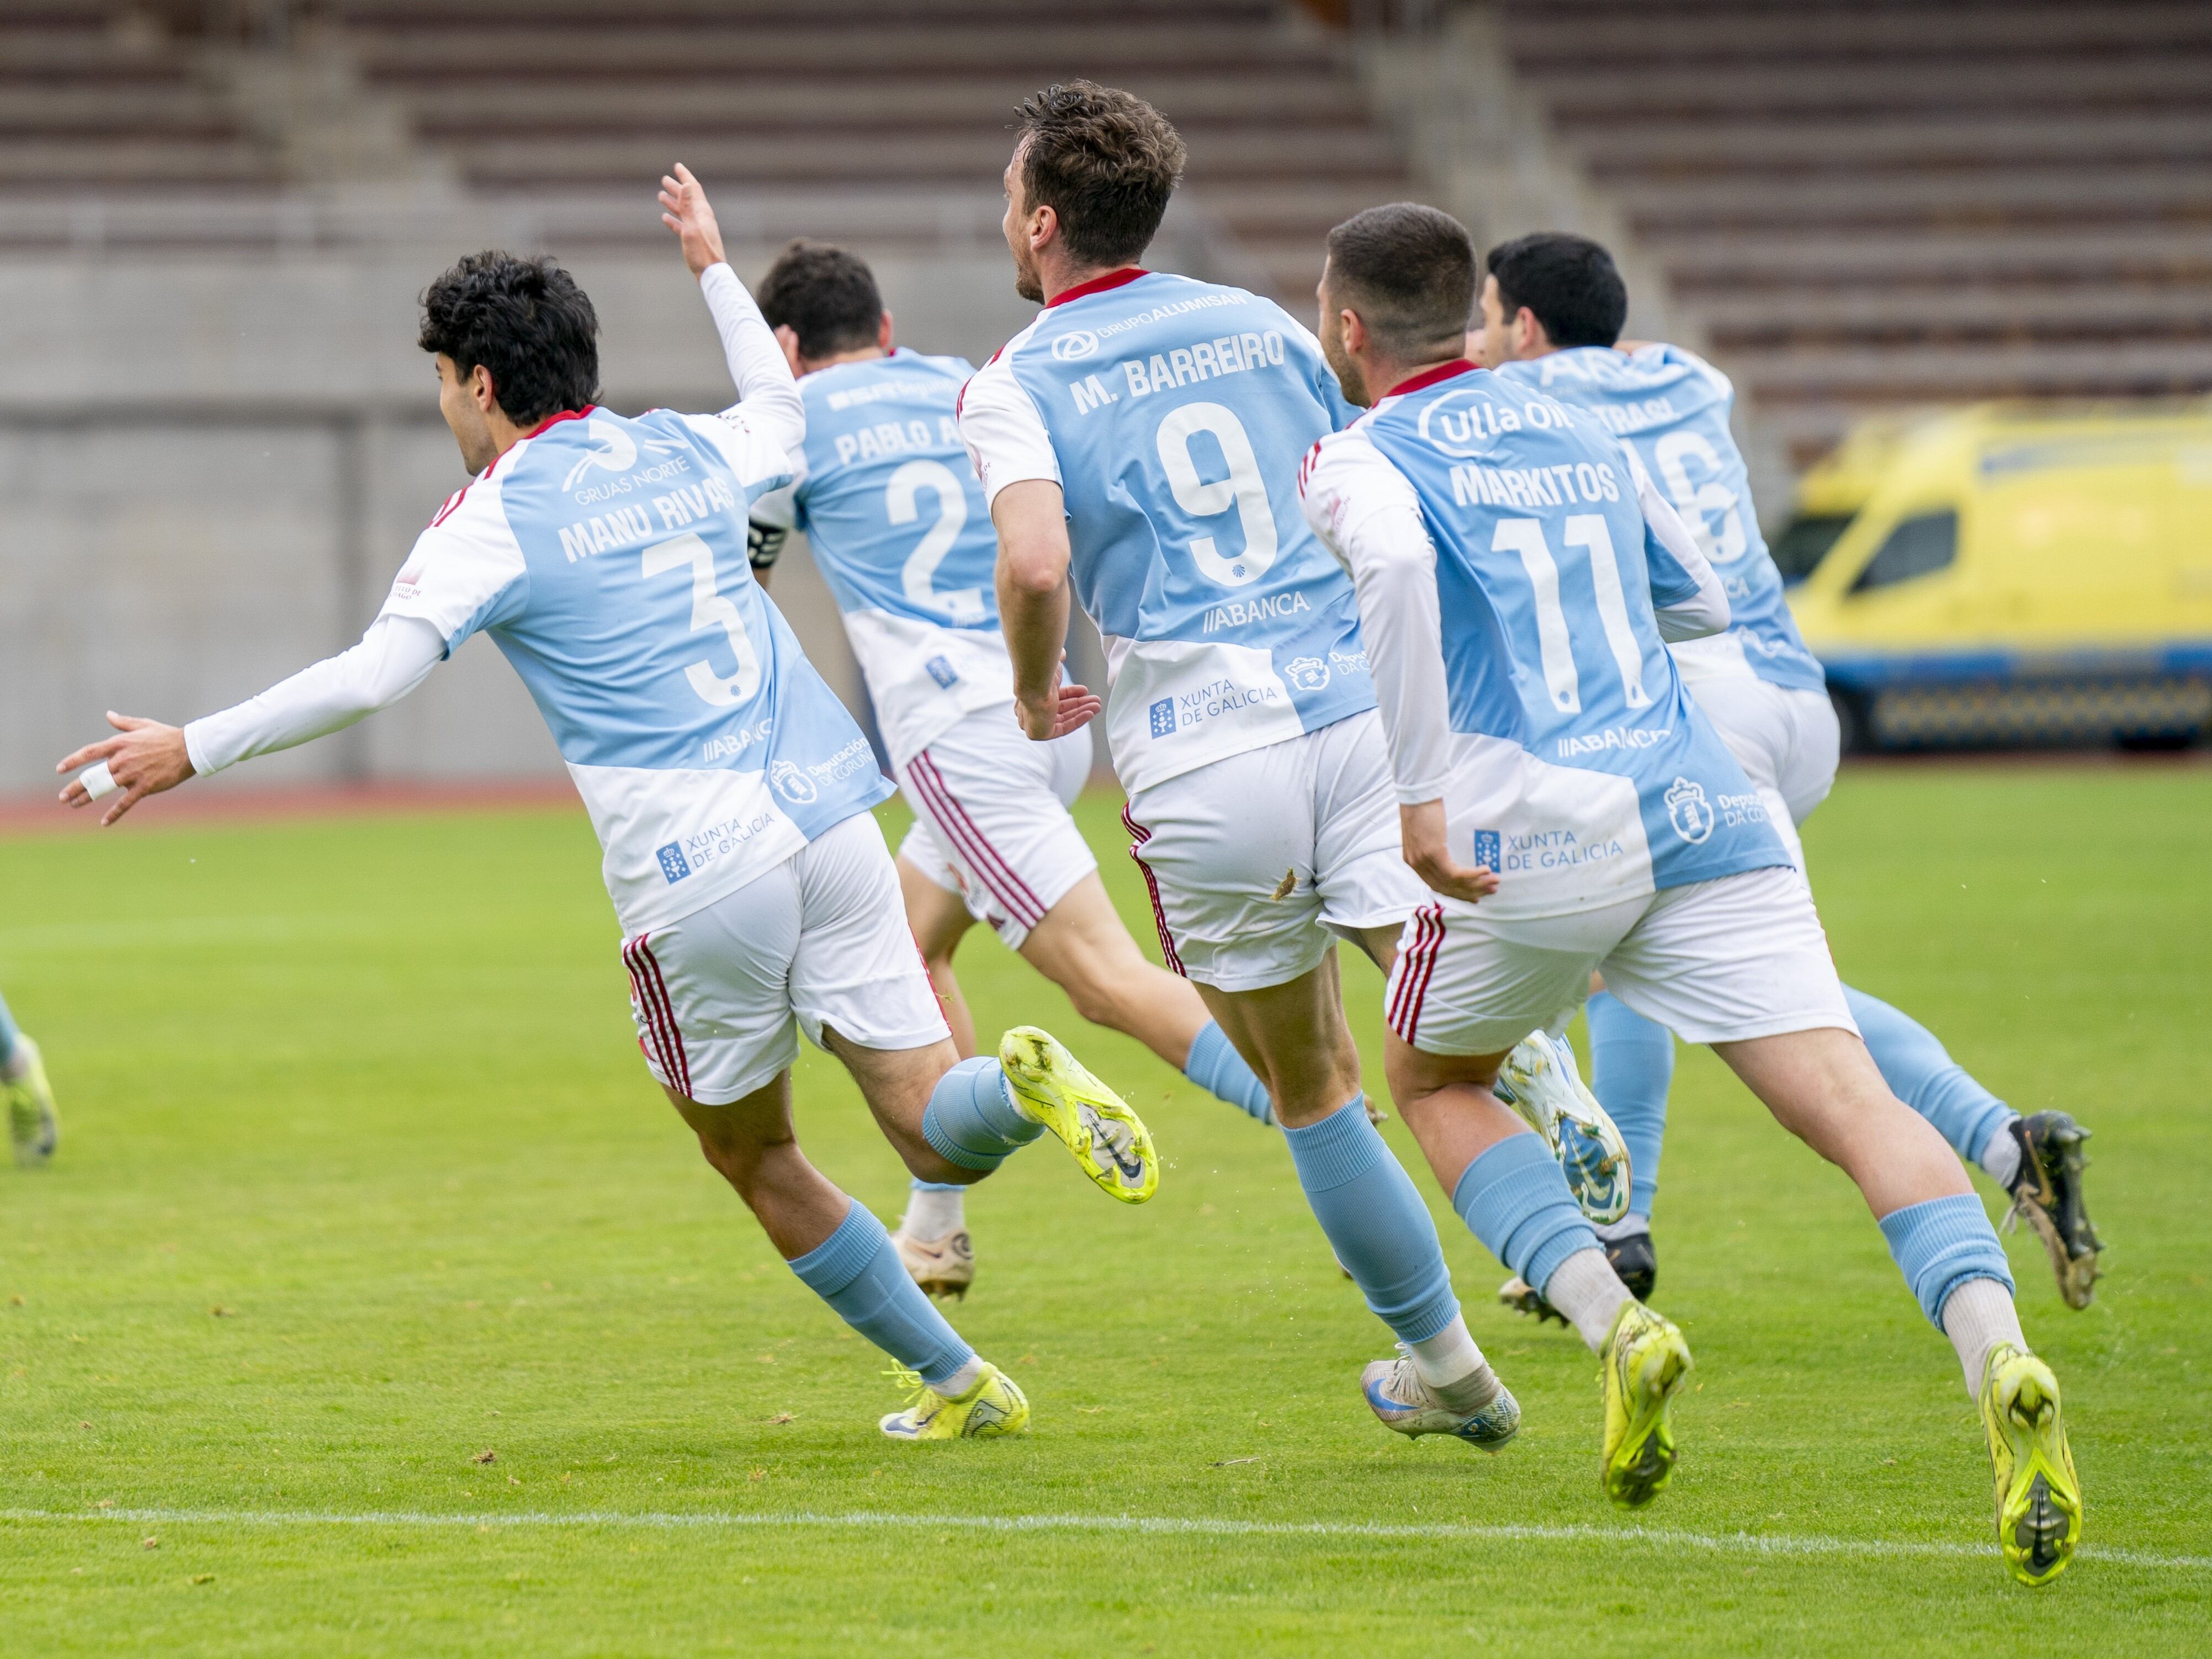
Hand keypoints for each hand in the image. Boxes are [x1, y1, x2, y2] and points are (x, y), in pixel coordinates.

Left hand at [57, 712, 193, 825]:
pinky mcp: (144, 787)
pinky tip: (104, 822)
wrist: (189, 749)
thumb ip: (123, 723)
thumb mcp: (143, 725)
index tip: (60, 769)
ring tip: (74, 805)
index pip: (89, 753)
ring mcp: (131, 774)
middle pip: (91, 775)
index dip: (72, 761)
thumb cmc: (166, 736)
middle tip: (62, 797)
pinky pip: (125, 803)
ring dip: (86, 798)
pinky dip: (114, 813)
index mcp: (119, 744)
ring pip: (103, 789)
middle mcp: (121, 759)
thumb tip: (109, 715)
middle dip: (75, 787)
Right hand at [658, 162, 727, 277]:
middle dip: (677, 187)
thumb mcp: (692, 227)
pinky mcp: (694, 239)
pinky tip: (665, 217)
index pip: (693, 189)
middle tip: (665, 179)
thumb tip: (686, 184)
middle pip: (687, 198)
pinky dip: (673, 219)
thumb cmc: (702, 252)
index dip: (685, 176)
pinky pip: (682, 225)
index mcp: (703, 212)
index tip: (677, 166)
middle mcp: (702, 218)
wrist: (711, 274)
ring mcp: (698, 229)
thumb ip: (688, 206)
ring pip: (683, 211)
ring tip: (661, 195)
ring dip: (673, 202)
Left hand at [1016, 653, 1099, 740]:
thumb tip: (1061, 653)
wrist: (1034, 682)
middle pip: (1060, 709)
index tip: (1084, 690)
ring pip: (1064, 719)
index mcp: (1030, 694)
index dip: (1071, 694)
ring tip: (1097, 705)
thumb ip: (1057, 662)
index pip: (1053, 697)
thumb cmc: (1041, 671)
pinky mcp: (1039, 733)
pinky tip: (1090, 712)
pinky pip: (1063, 729)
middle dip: (1080, 704)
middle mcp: (1030, 709)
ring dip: (1082, 711)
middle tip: (1095, 700)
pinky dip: (1078, 721)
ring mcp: (1033, 723)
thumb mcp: (1053, 665)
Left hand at [1398, 798, 1499, 905]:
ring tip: (1494, 881)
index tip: (1474, 896)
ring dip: (1476, 884)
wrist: (1417, 794)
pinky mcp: (1433, 854)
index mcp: (1413, 861)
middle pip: (1446, 888)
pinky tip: (1486, 870)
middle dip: (1470, 892)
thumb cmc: (1422, 807)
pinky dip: (1472, 875)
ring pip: (1452, 883)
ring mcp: (1424, 861)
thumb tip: (1449, 852)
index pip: (1436, 885)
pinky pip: (1455, 873)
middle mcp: (1416, 864)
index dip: (1456, 893)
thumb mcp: (1426, 832)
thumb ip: (1433, 846)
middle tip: (1490, 891)